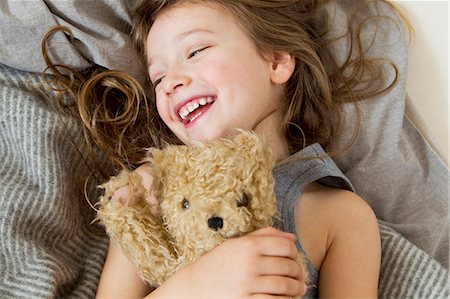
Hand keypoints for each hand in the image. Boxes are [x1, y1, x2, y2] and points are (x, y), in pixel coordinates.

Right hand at [148, 227, 306, 297]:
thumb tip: (291, 237)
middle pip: (287, 266)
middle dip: (298, 272)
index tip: (295, 259)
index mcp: (247, 245)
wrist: (193, 289)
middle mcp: (248, 263)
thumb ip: (263, 236)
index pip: (284, 245)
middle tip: (301, 277)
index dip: (294, 253)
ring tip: (298, 289)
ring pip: (284, 286)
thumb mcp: (235, 245)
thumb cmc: (216, 265)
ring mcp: (247, 284)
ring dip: (296, 289)